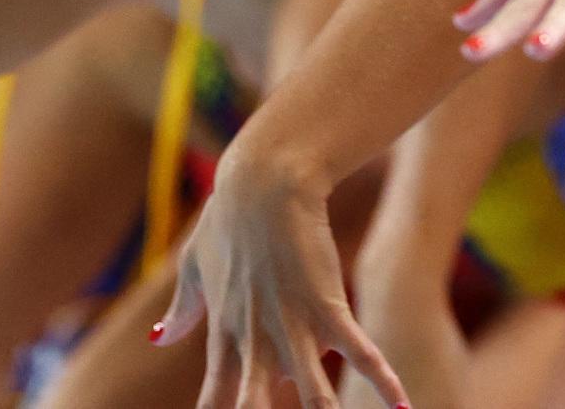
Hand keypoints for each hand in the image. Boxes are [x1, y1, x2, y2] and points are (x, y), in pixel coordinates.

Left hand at [156, 143, 409, 408]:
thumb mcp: (196, 265)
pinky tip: (402, 407)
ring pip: (309, 392)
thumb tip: (162, 338)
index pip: (217, 400)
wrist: (264, 178)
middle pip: (255, 407)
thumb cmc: (228, 217)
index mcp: (224, 333)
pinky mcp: (325, 303)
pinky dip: (382, 380)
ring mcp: (291, 323)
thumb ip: (184, 309)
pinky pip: (359, 351)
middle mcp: (255, 338)